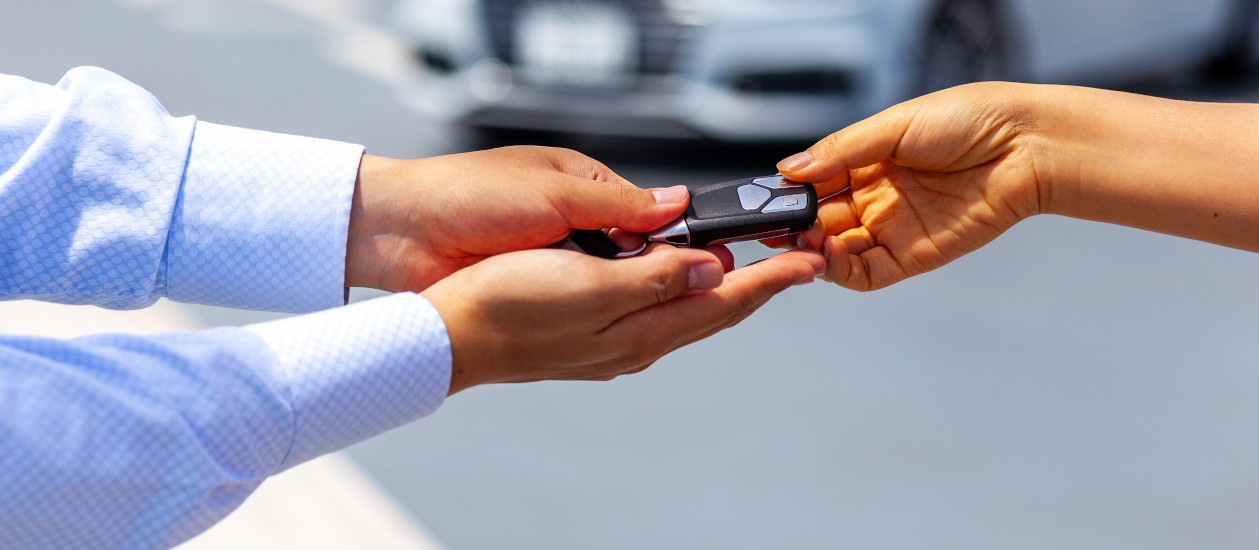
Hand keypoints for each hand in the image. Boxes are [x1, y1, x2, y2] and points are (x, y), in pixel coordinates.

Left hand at [346, 146, 689, 292]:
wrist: (401, 231)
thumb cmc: (470, 194)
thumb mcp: (555, 194)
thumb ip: (618, 205)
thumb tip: (679, 204)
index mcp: (588, 187)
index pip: (652, 219)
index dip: (679, 243)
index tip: (707, 265)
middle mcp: (576, 224)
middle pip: (637, 258)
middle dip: (654, 274)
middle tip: (680, 292)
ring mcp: (554, 262)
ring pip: (608, 287)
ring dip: (617, 295)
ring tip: (633, 308)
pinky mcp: (532, 291)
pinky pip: (574, 304)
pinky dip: (584, 309)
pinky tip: (596, 321)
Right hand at [420, 245, 824, 393]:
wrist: (450, 335)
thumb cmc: (508, 306)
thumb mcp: (588, 285)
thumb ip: (652, 278)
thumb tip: (709, 271)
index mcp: (640, 331)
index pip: (723, 302)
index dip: (769, 281)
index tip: (808, 263)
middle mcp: (633, 343)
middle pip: (711, 311)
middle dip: (755, 286)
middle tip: (791, 261)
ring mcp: (609, 343)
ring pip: (682, 312)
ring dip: (718, 287)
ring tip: (747, 264)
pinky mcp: (585, 333)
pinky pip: (651, 311)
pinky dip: (677, 290)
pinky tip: (673, 277)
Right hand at [772, 82, 1050, 290]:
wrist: (1026, 146)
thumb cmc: (970, 121)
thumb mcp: (895, 125)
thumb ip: (841, 151)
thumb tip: (788, 169)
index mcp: (868, 161)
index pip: (815, 183)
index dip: (789, 194)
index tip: (763, 200)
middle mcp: (876, 196)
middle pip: (820, 219)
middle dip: (793, 226)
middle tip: (771, 227)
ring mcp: (892, 228)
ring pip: (836, 250)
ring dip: (811, 250)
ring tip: (799, 241)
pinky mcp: (913, 256)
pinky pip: (865, 273)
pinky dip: (839, 271)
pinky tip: (827, 256)